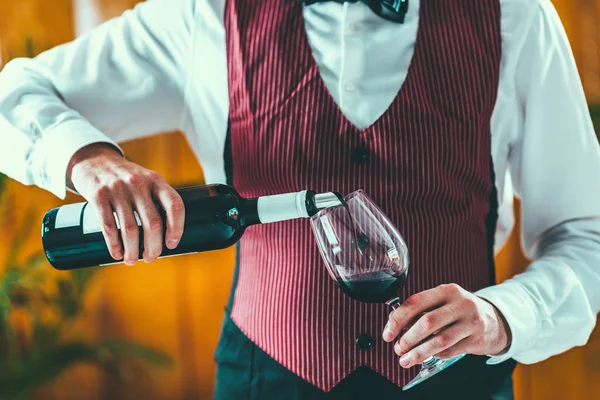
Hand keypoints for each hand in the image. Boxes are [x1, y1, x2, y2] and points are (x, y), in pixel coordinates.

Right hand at [68, 143, 184, 264]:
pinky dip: (114, 244)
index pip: (175, 205)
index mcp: (156, 180)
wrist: (93, 159)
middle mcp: (139, 183)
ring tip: (132, 260)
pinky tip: (117, 253)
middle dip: (154, 247)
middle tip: (151, 258)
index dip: (177, 228)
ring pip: (131, 229)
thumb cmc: (125, 177)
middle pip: (153, 223)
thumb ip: (156, 200)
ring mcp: (118, 189)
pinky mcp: (98, 195)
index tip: (172, 243)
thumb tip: (165, 236)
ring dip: (133, 250)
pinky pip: (109, 226)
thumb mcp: (146, 179)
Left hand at [382, 283, 510, 367]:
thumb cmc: (462, 310)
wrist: (497, 320)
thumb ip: (421, 309)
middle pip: (427, 322)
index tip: (388, 333)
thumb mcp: (444, 302)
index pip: (416, 302)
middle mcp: (460, 303)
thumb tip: (394, 322)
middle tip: (397, 348)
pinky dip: (436, 355)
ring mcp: (471, 321)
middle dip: (408, 338)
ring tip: (406, 359)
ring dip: (419, 352)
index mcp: (447, 290)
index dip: (398, 319)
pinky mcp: (477, 339)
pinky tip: (428, 356)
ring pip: (439, 340)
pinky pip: (450, 350)